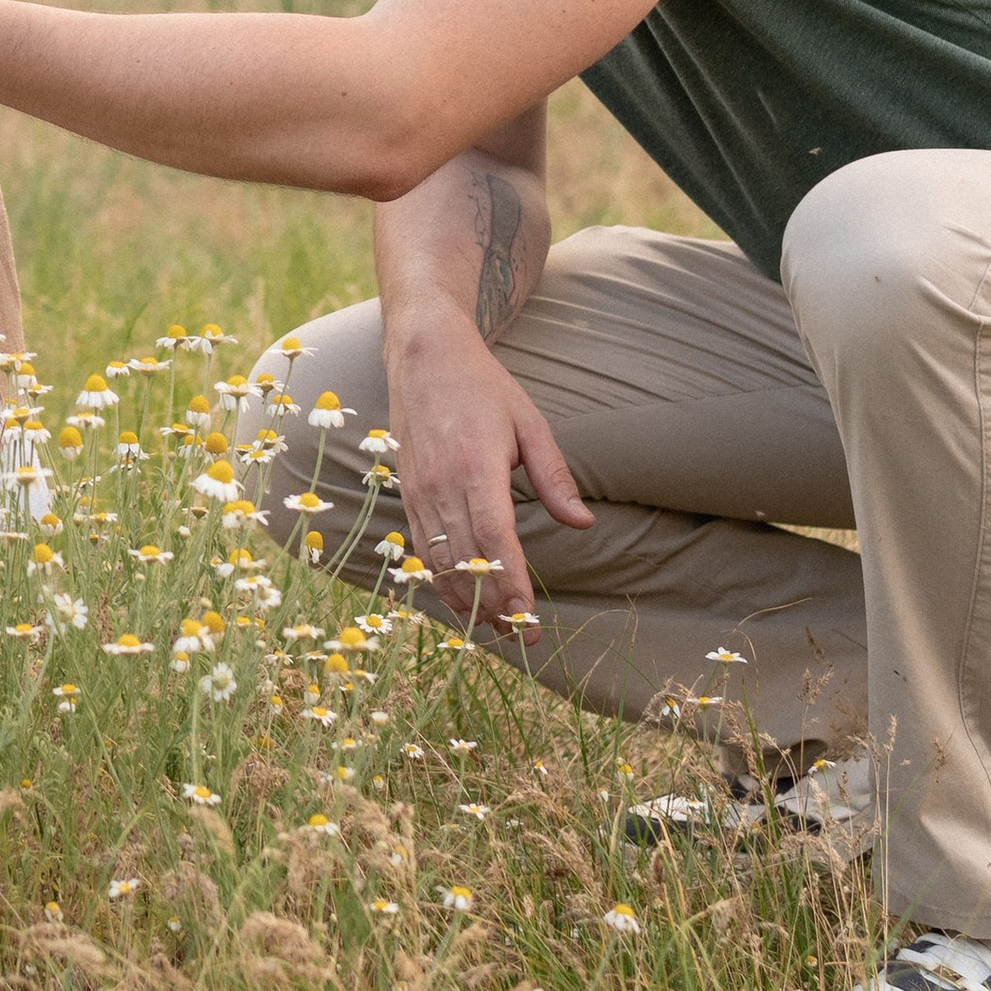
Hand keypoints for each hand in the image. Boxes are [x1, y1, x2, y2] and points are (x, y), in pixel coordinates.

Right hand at [384, 301, 590, 631]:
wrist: (422, 355)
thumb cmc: (482, 387)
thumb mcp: (529, 422)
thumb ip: (553, 476)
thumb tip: (583, 522)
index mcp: (475, 465)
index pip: (492, 538)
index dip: (509, 582)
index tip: (528, 616)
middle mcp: (441, 483)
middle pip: (465, 559)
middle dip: (493, 604)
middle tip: (522, 636)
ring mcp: (418, 490)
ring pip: (439, 561)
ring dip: (467, 600)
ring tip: (497, 626)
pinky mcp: (406, 493)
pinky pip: (421, 549)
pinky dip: (441, 580)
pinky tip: (463, 599)